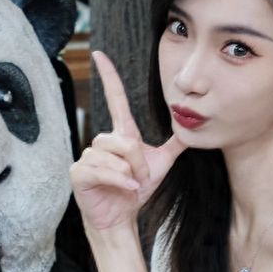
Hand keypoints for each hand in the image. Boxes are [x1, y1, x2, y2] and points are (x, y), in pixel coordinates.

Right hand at [70, 51, 186, 235]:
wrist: (121, 217)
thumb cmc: (136, 189)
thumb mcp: (161, 164)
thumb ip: (174, 144)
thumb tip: (193, 128)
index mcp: (121, 135)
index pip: (115, 99)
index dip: (109, 76)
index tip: (100, 54)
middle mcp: (102, 141)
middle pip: (124, 140)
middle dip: (138, 162)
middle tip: (141, 178)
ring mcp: (88, 156)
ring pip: (113, 155)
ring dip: (129, 173)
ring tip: (131, 185)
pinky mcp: (79, 172)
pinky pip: (102, 170)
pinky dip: (119, 181)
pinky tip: (126, 189)